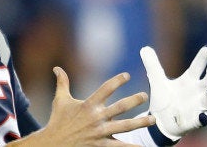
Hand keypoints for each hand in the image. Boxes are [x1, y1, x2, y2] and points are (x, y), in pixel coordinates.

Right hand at [10, 67, 154, 146]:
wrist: (54, 143)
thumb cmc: (58, 121)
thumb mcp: (60, 100)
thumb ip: (62, 83)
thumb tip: (56, 67)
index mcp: (88, 105)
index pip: (106, 89)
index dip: (117, 81)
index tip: (127, 75)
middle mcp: (96, 117)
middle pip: (120, 107)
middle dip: (134, 100)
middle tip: (145, 96)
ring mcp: (100, 132)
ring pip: (125, 126)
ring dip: (140, 122)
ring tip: (153, 119)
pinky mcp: (101, 145)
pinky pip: (120, 146)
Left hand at [140, 45, 206, 141]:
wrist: (161, 120)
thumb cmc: (164, 98)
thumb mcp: (156, 80)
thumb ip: (152, 65)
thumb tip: (144, 48)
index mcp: (189, 80)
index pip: (198, 66)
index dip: (203, 56)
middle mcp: (197, 92)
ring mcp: (198, 107)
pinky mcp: (194, 121)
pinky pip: (201, 120)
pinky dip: (202, 119)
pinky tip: (202, 117)